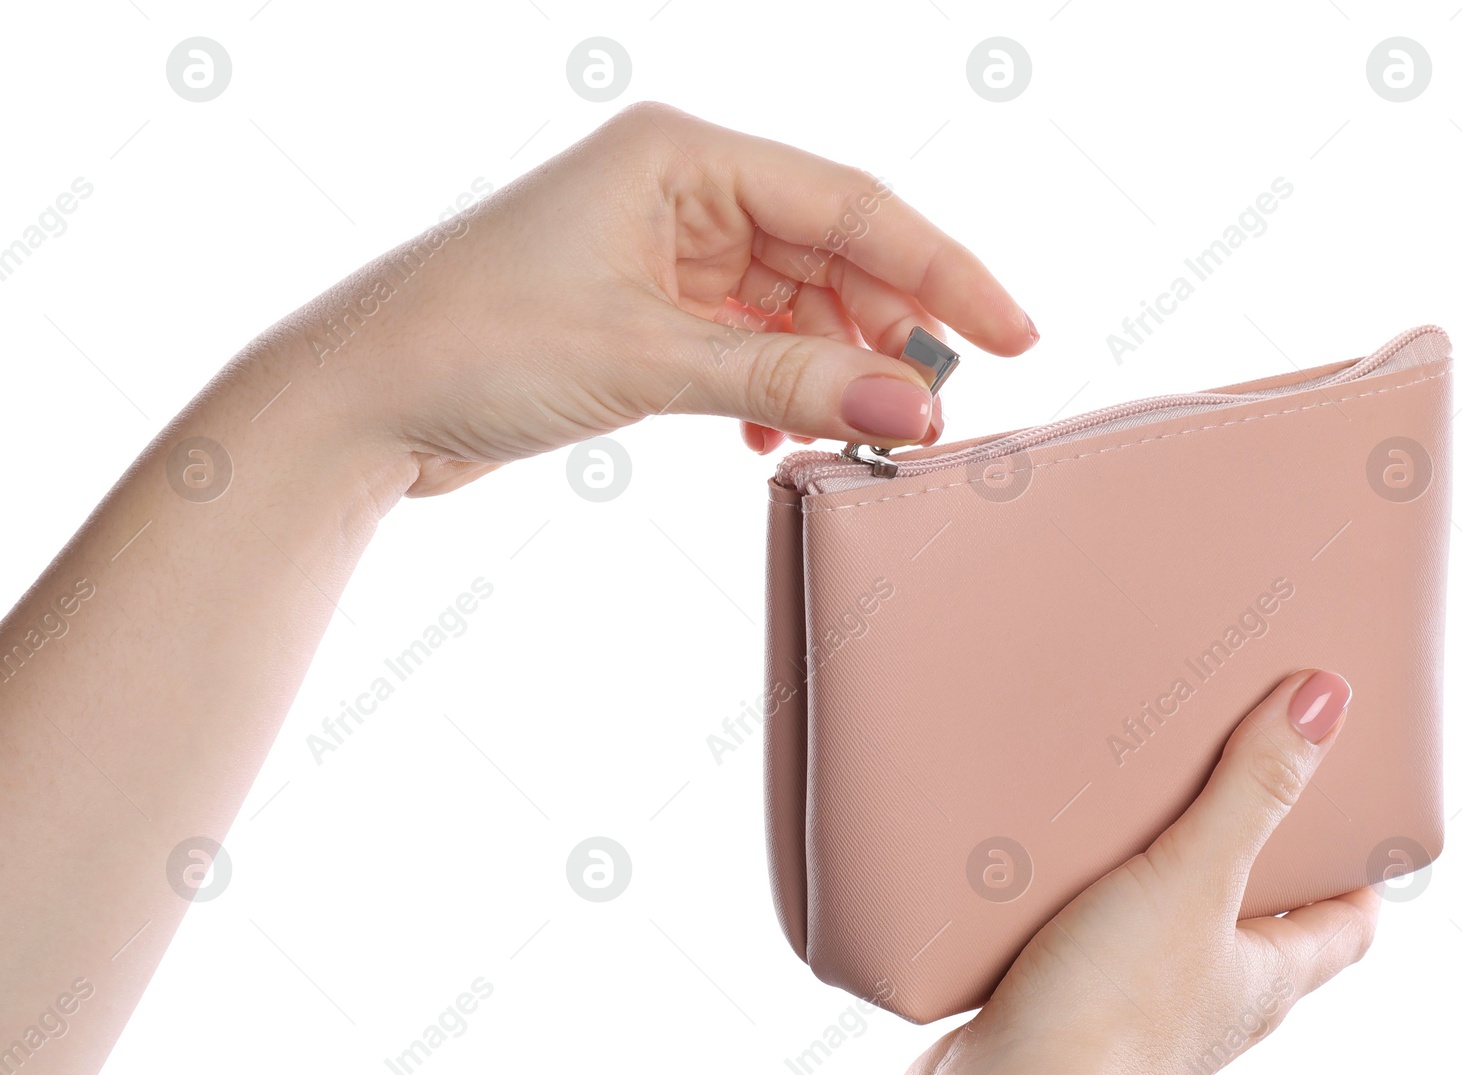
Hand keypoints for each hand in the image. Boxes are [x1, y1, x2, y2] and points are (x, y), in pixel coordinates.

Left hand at [281, 101, 1036, 495]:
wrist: (359, 402)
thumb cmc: (471, 342)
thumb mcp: (647, 360)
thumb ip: (788, 384)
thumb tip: (914, 410)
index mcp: (680, 155)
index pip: (849, 204)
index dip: (941, 272)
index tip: (1013, 335)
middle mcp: (679, 191)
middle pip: (831, 254)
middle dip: (890, 334)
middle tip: (942, 410)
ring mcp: (662, 253)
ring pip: (793, 309)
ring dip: (833, 374)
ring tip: (869, 434)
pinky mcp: (644, 314)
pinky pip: (747, 348)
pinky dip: (775, 394)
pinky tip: (776, 444)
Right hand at [827, 669, 1379, 1074]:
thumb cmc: (1112, 1012)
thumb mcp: (1193, 881)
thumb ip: (1252, 792)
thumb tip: (1327, 701)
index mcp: (1265, 978)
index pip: (1345, 924)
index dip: (1359, 871)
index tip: (1351, 809)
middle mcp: (1211, 1004)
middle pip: (1257, 925)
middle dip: (1248, 858)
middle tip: (1227, 780)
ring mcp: (1137, 1018)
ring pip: (1165, 934)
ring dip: (1154, 879)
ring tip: (1124, 804)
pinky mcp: (1064, 1018)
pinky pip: (1086, 949)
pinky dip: (1077, 907)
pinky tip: (1036, 869)